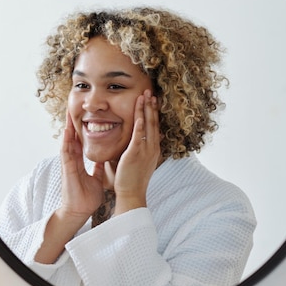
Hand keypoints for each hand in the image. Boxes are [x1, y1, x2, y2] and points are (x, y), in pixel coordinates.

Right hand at [59, 111, 106, 221]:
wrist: (79, 211)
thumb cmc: (86, 197)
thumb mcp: (96, 178)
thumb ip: (98, 168)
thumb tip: (103, 159)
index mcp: (79, 162)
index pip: (81, 141)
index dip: (83, 129)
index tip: (86, 116)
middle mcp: (72, 160)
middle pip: (72, 137)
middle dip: (73, 123)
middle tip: (74, 107)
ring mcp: (68, 163)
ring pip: (67, 140)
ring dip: (68, 126)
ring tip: (69, 112)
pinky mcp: (66, 167)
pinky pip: (66, 150)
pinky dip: (66, 139)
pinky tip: (67, 129)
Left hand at [108, 89, 160, 214]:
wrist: (131, 193)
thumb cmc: (130, 178)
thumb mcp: (136, 159)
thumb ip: (135, 147)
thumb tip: (131, 138)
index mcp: (153, 149)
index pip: (154, 126)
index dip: (153, 112)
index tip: (152, 99)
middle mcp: (152, 148)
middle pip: (154, 122)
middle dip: (151, 106)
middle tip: (150, 92)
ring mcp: (146, 151)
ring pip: (148, 126)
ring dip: (146, 110)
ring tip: (145, 96)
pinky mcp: (136, 154)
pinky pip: (139, 137)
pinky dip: (140, 124)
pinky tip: (140, 114)